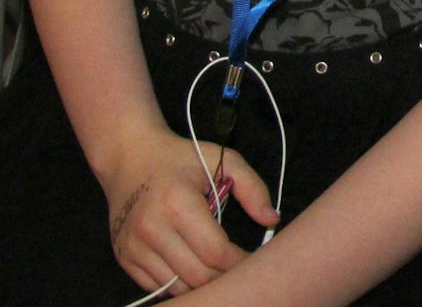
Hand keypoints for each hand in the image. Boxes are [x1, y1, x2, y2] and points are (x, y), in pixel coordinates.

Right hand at [104, 132, 277, 293]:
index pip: (215, 251)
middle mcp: (152, 229)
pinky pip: (156, 287)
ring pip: (177, 288)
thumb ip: (252, 188)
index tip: (255, 260)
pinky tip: (192, 269)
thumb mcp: (223, 160)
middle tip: (241, 270)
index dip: (240, 262)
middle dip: (225, 278)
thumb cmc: (181, 158)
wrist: (129, 158)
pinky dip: (179, 285)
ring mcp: (134, 247)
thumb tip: (272, 220)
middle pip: (197, 276)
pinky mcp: (124, 258)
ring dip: (202, 286)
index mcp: (178, 203)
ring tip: (219, 272)